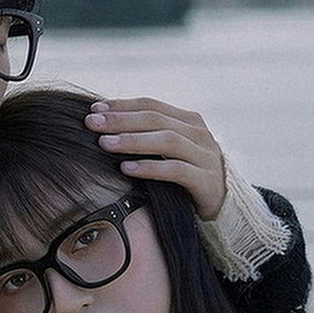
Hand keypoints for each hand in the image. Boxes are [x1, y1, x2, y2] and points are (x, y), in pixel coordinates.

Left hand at [85, 98, 226, 219]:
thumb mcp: (169, 151)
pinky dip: (150, 168)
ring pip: (167, 141)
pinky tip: (127, 168)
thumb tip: (105, 125)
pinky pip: (176, 170)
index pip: (151, 106)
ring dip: (133, 141)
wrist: (221, 206)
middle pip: (156, 120)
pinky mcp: (207, 181)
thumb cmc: (185, 176)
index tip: (93, 109)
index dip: (122, 106)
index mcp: (188, 121)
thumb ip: (147, 136)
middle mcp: (199, 134)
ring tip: (105, 144)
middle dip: (121, 120)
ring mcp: (205, 156)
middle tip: (91, 124)